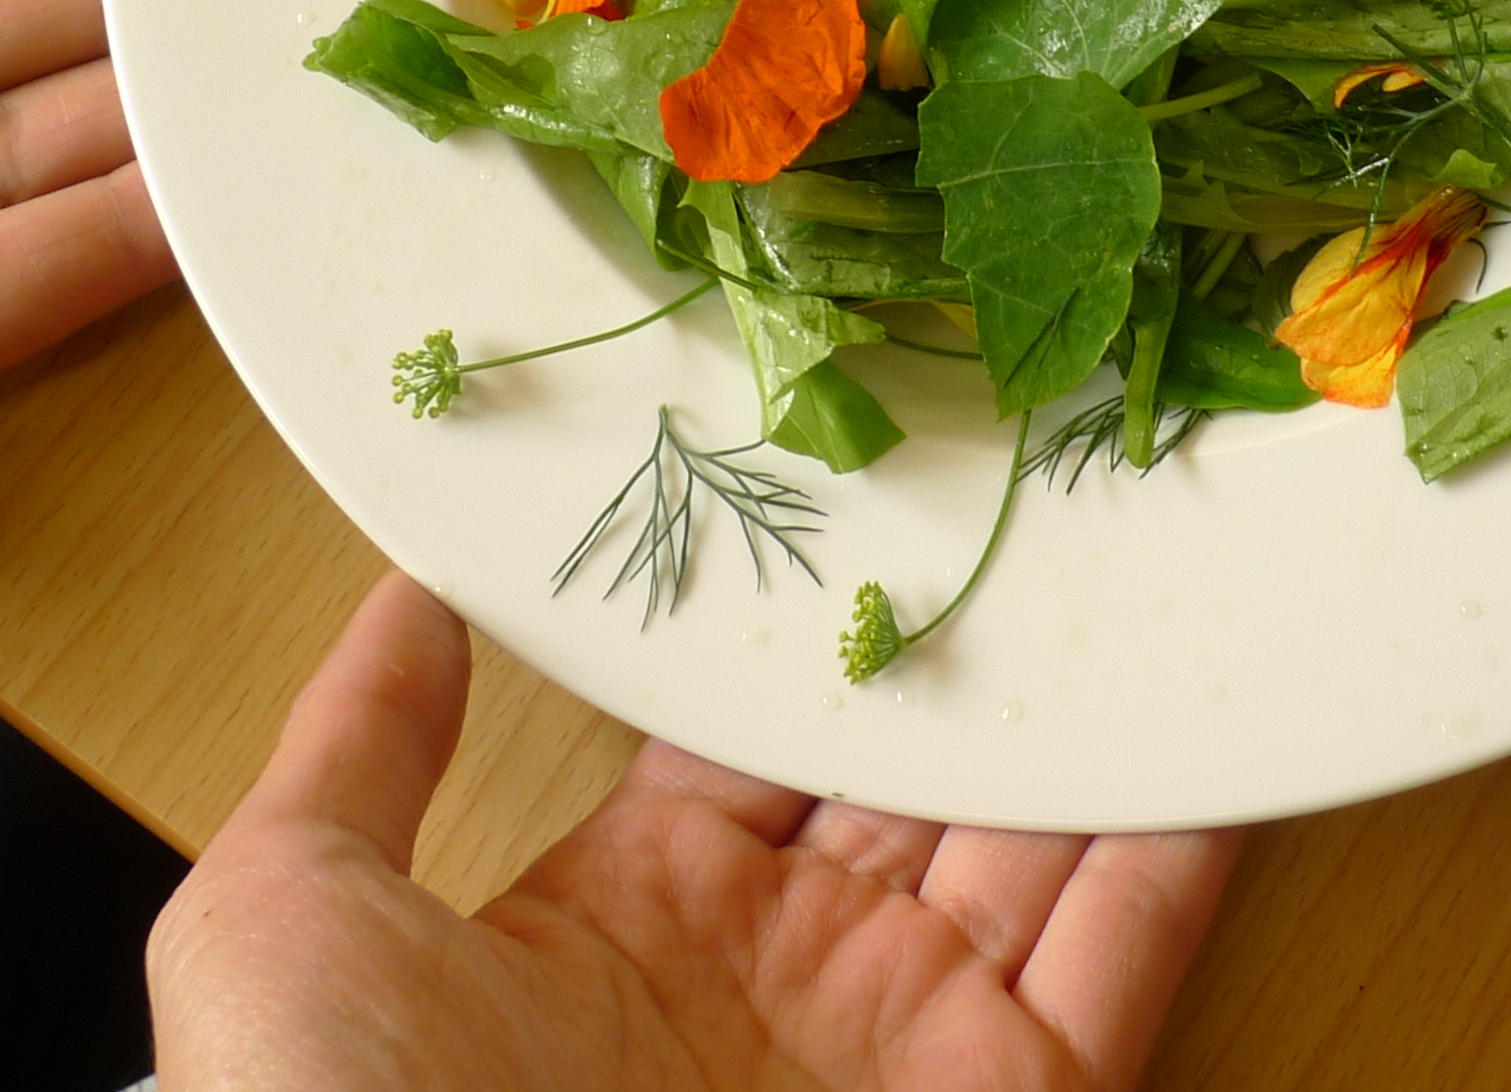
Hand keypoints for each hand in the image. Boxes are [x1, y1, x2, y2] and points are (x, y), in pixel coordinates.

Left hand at [150, 572, 1237, 1091]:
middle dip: (994, 642)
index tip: (887, 476)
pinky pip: (1126, 951)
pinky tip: (1228, 720)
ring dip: (1115, 711)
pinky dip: (1191, 841)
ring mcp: (911, 1042)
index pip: (758, 730)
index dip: (820, 618)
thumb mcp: (283, 916)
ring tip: (1177, 559)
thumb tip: (408, 595)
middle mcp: (789, 971)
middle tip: (1064, 486)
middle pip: (924, 769)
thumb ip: (355, 751)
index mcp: (630, 916)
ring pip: (1048, 839)